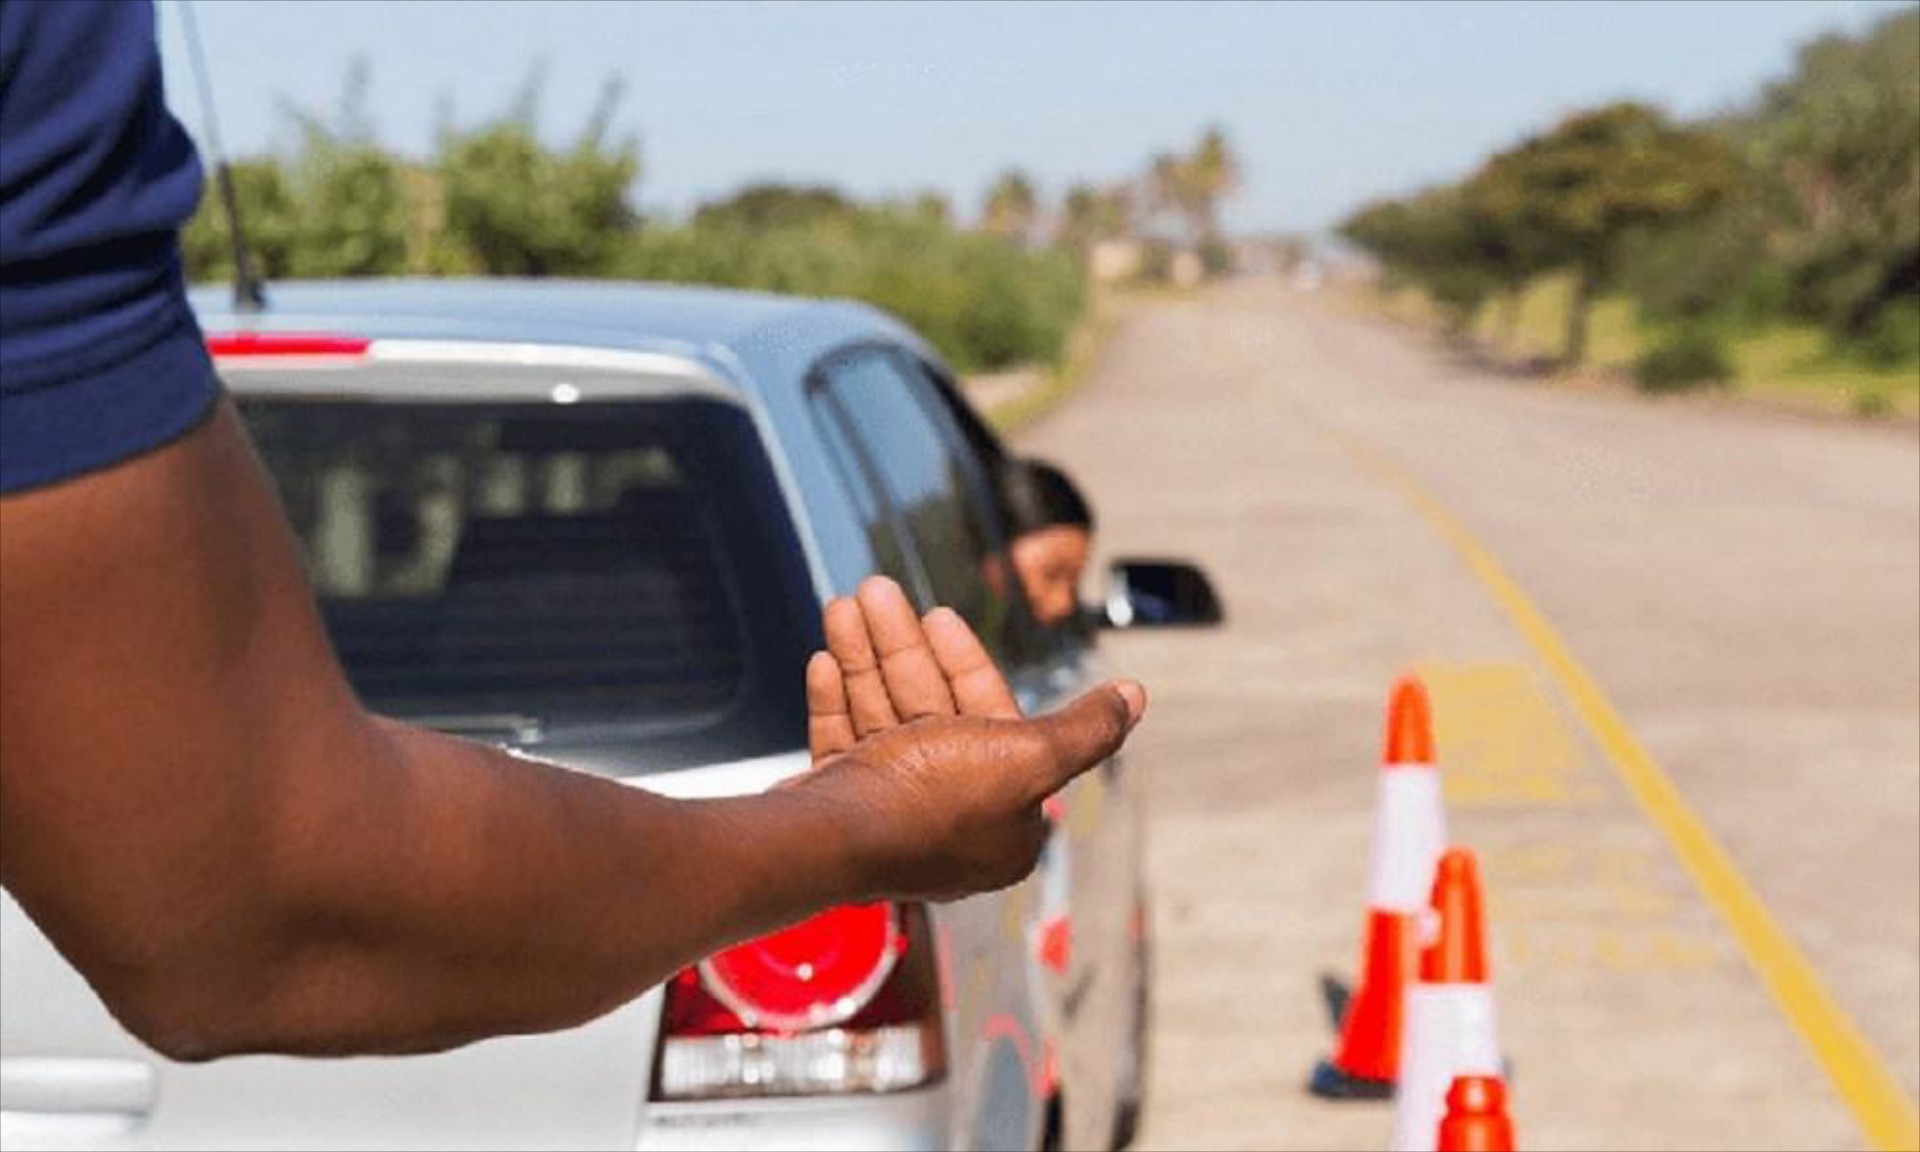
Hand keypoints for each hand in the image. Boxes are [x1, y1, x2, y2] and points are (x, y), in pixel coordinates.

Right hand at [795, 577, 1145, 900]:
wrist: (826, 844)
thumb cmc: (930, 802)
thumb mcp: (1029, 759)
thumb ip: (1086, 729)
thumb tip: (1135, 698)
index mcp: (1001, 819)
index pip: (991, 720)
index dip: (965, 662)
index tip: (940, 614)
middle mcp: (947, 818)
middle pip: (929, 710)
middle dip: (903, 645)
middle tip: (877, 590)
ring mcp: (889, 814)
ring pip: (881, 716)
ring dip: (865, 655)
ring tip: (846, 602)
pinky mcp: (841, 808)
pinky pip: (842, 742)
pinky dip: (836, 698)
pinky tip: (826, 657)